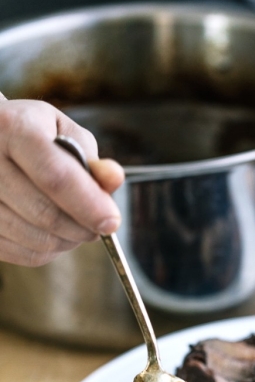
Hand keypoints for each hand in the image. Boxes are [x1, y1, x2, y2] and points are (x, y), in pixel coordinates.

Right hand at [0, 97, 123, 266]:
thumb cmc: (32, 134)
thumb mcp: (63, 131)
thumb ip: (90, 158)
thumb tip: (114, 180)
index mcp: (12, 128)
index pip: (56, 177)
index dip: (89, 205)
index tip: (112, 222)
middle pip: (45, 213)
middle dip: (83, 227)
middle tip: (99, 225)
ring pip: (35, 239)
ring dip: (68, 241)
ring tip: (77, 225)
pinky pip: (22, 254)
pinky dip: (48, 251)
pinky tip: (54, 233)